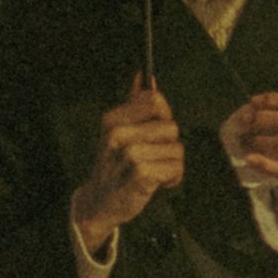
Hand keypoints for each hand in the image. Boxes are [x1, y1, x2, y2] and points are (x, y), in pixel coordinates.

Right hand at [71, 76, 184, 244]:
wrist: (99, 203)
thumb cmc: (114, 165)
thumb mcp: (118, 132)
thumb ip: (134, 103)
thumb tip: (145, 75)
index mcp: (112, 119)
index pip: (155, 100)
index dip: (163, 116)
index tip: (155, 132)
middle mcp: (118, 134)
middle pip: (171, 127)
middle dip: (168, 145)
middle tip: (151, 158)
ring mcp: (129, 154)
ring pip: (177, 149)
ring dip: (171, 164)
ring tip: (153, 171)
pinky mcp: (141, 175)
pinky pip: (176, 168)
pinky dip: (172, 178)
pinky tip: (156, 184)